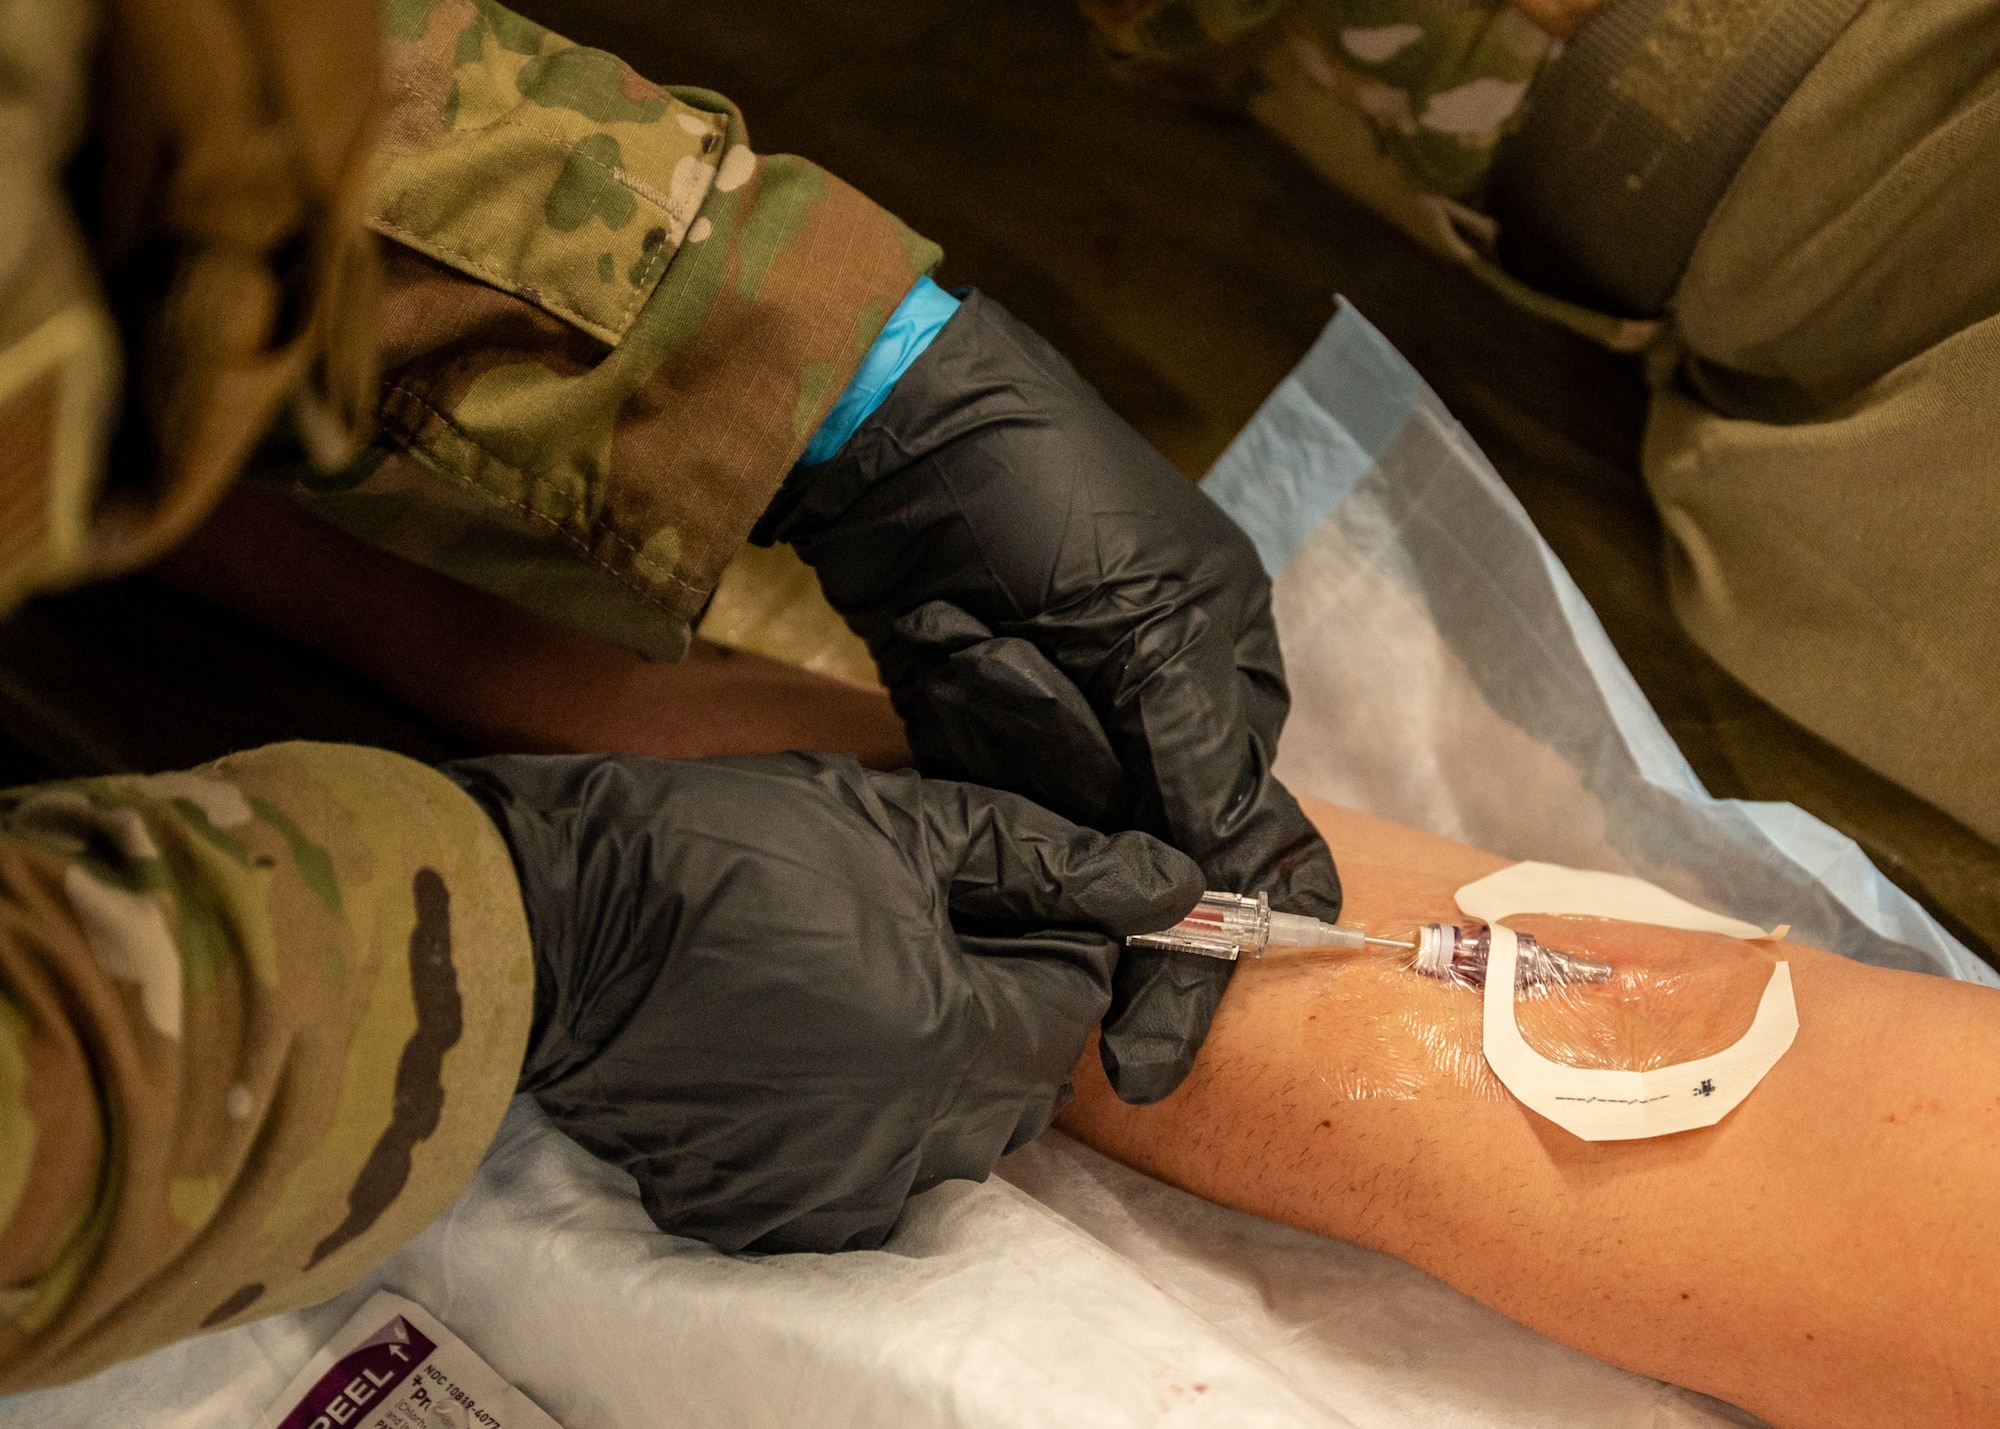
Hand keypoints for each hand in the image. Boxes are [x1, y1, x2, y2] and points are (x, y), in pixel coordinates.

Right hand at [443, 751, 1199, 1252]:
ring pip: (947, 1142)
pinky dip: (857, 1125)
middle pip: (1023, 1087)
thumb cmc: (728, 848)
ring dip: (936, 1072)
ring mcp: (832, 1187)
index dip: (1049, 939)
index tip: (994, 902)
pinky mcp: (765, 1209)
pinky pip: (861, 1179)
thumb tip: (1171, 881)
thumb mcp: (898, 821)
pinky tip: (804, 1053)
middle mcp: (907, 1137)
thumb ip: (1045, 857)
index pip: (1072, 1004)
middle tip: (925, 939)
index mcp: (952, 1036)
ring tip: (861, 990)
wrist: (561, 917)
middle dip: (1004, 1011)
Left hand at [755, 291, 1341, 1102]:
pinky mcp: (978, 733)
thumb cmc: (1057, 500)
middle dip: (1097, 844)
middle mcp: (1157, 719)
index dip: (1218, 949)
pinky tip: (954, 641)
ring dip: (1019, 733)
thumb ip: (1196, 760)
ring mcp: (1065, 731)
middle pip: (1151, 856)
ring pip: (1061, 826)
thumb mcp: (1155, 619)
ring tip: (979, 633)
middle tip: (1049, 871)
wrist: (902, 429)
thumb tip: (1223, 883)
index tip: (1155, 1044)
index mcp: (1230, 684)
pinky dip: (975, 723)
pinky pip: (990, 793)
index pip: (1254, 849)